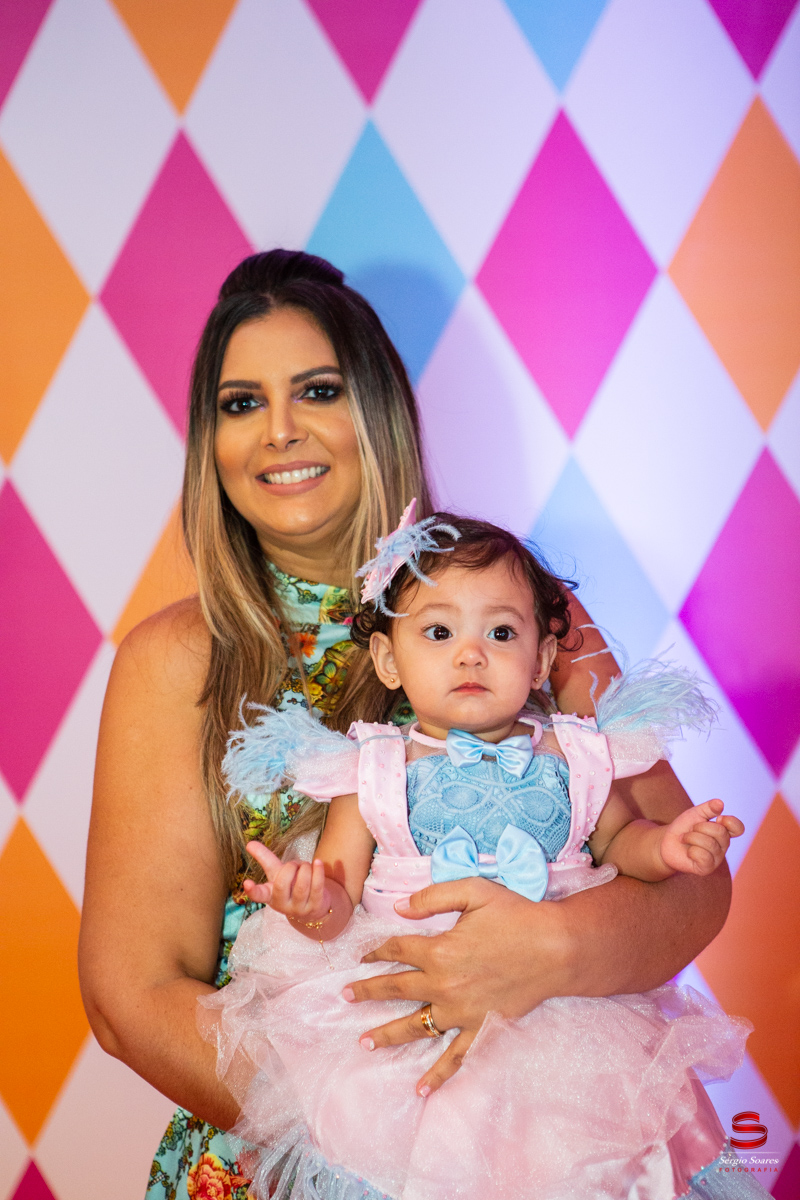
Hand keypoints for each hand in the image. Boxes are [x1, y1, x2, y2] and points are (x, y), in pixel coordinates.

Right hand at [243, 841, 327, 921]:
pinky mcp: (315, 906)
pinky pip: (317, 887)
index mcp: (270, 895)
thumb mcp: (276, 873)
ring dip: (305, 869)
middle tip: (294, 864)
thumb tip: (249, 843)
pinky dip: (317, 871)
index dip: (252, 890)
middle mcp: (282, 904)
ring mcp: (299, 908)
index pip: (259, 895)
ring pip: (301, 886)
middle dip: (289, 868)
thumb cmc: (290, 885)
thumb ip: (264, 858)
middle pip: (282, 885)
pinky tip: (318, 862)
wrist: (312, 907)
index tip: (246, 883)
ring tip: (305, 865)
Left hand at [345, 878, 569, 1094]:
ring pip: (414, 1025)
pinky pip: (454, 1057)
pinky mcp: (480, 1028)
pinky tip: (420, 1088)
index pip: (397, 950)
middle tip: (345, 997)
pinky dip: (437, 1074)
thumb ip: (432, 898)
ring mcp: (460, 1011)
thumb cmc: (516, 915)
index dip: (377, 951)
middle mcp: (443, 984)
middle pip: (395, 988)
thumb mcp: (473, 891)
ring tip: (365, 1042)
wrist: (555, 948)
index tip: (364, 955)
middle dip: (367, 992)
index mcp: (438, 949)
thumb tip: (399, 908)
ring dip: (387, 1034)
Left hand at [658, 800, 743, 875]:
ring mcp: (716, 859)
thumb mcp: (695, 814)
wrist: (666, 842)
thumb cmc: (684, 828)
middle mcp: (723, 846)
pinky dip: (691, 851)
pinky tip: (688, 852)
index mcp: (724, 832)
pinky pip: (703, 856)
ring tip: (685, 838)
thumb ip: (708, 808)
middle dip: (700, 827)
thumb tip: (720, 803)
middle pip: (721, 832)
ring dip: (691, 837)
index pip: (738, 828)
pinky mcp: (706, 868)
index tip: (718, 818)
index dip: (730, 822)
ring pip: (710, 844)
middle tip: (691, 829)